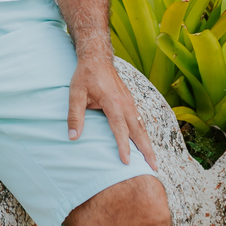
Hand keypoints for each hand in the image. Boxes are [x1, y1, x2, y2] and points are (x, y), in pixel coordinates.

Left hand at [66, 46, 158, 170]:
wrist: (97, 58)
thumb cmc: (85, 75)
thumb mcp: (76, 93)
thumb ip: (75, 115)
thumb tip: (72, 136)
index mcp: (113, 102)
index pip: (120, 128)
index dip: (123, 146)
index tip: (127, 162)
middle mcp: (126, 104)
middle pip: (138, 131)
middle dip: (146, 150)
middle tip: (153, 168)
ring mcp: (130, 102)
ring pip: (142, 127)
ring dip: (148, 144)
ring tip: (153, 161)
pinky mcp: (130, 102)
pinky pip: (140, 121)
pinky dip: (144, 134)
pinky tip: (145, 143)